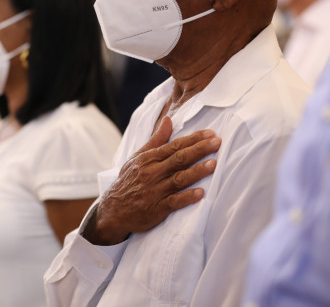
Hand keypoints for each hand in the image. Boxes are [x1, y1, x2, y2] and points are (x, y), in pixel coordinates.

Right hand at [83, 117, 220, 245]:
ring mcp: (154, 191)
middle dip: (199, 150)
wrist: (113, 210)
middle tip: (217, 142)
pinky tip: (200, 194)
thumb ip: (156, 140)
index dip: (193, 139)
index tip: (210, 133)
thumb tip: (168, 120)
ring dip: (196, 171)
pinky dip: (187, 197)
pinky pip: (173, 202)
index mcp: (148, 159)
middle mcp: (151, 173)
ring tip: (213, 164)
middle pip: (178, 159)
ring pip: (178, 179)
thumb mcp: (138, 158)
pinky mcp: (156, 209)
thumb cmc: (129, 181)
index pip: (174, 146)